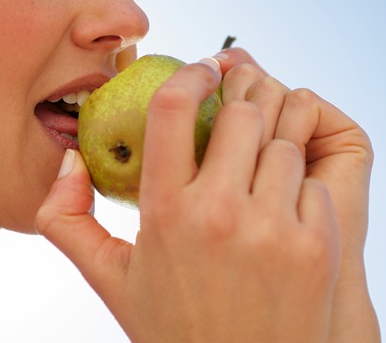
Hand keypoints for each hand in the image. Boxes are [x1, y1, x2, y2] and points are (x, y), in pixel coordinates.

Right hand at [36, 47, 372, 341]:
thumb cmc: (175, 328)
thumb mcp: (111, 280)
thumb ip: (67, 220)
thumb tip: (69, 162)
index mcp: (165, 213)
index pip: (174, 109)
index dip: (190, 74)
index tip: (203, 68)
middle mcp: (219, 214)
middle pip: (241, 113)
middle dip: (241, 102)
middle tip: (238, 106)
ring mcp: (273, 228)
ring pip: (282, 140)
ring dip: (272, 139)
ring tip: (260, 156)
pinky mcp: (318, 244)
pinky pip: (312, 180)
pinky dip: (300, 181)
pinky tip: (284, 202)